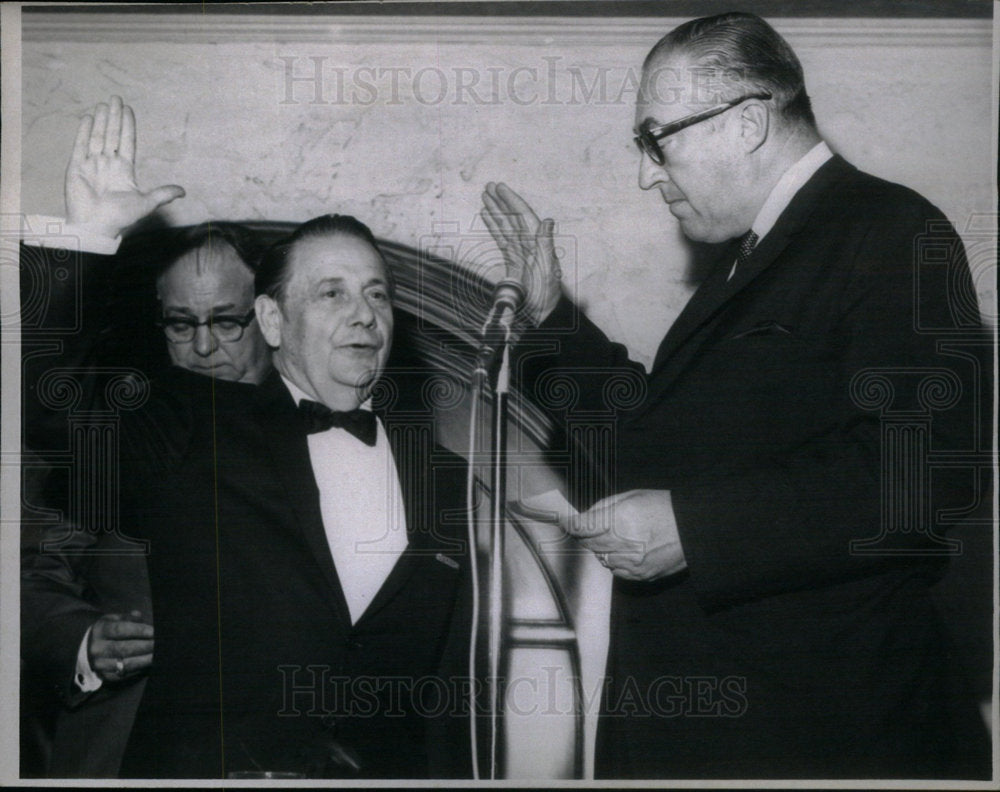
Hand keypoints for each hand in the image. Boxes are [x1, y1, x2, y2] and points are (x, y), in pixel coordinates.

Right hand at [65, 95, 184, 237]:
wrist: (96, 227)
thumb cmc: (120, 218)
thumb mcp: (145, 203)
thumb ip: (162, 194)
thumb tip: (183, 191)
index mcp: (124, 170)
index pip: (126, 142)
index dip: (127, 126)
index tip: (128, 109)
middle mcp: (108, 164)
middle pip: (111, 135)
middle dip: (114, 117)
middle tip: (116, 98)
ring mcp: (92, 164)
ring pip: (97, 136)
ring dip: (100, 120)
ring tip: (103, 104)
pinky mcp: (76, 167)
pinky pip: (80, 145)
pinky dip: (83, 131)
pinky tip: (88, 117)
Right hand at [87, 610, 153, 681]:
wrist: (87, 650)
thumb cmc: (107, 631)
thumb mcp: (113, 619)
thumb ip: (128, 618)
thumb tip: (140, 617)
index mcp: (100, 630)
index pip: (121, 630)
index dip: (139, 631)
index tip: (155, 631)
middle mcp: (97, 648)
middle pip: (124, 648)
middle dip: (145, 646)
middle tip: (160, 643)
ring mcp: (100, 664)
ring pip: (126, 663)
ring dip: (145, 659)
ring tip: (158, 653)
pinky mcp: (106, 676)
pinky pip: (125, 673)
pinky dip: (139, 668)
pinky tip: (150, 662)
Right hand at [481, 182, 561, 325]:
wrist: (540, 314)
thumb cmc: (546, 294)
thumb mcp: (547, 269)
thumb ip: (545, 245)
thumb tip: (548, 221)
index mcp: (538, 242)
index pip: (523, 216)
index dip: (512, 200)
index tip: (500, 188)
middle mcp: (528, 244)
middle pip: (512, 217)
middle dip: (501, 201)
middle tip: (488, 186)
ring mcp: (519, 251)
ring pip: (505, 226)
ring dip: (495, 211)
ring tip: (484, 197)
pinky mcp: (512, 260)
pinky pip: (501, 239)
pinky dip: (494, 227)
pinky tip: (486, 217)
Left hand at [566, 489, 686, 581]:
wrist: (694, 529)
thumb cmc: (664, 507)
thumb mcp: (632, 496)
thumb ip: (604, 507)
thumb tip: (584, 517)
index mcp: (619, 520)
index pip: (581, 527)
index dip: (568, 524)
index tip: (562, 521)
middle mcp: (623, 544)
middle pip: (588, 544)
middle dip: (587, 535)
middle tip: (596, 527)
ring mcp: (631, 563)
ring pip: (601, 558)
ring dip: (603, 549)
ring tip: (620, 536)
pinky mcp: (640, 575)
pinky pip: (616, 571)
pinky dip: (616, 561)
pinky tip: (630, 549)